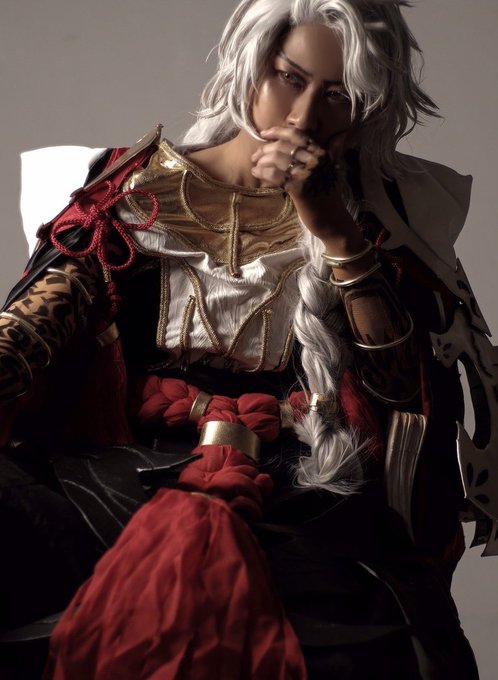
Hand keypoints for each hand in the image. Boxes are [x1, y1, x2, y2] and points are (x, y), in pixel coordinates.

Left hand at [250, 126, 360, 248]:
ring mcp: (306, 173)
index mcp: (321, 154)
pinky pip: (275, 175)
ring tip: (255, 166)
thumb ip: (326, 154)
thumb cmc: (327, 197)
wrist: (332, 220)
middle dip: (265, 149)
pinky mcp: (298, 188)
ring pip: (278, 159)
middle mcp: (315, 160)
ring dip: (262, 161)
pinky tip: (256, 174)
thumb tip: (331, 137)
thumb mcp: (328, 171)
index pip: (297, 134)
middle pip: (284, 146)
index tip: (264, 133)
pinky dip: (263, 173)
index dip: (278, 131)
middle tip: (255, 156)